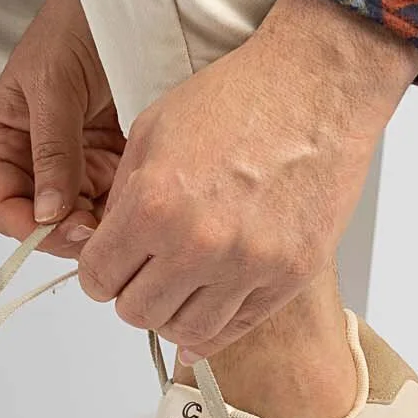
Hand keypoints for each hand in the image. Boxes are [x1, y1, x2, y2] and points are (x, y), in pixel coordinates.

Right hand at [0, 0, 123, 256]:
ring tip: (129, 215)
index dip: (28, 228)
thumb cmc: (73, 27)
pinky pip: (115, 200)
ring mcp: (75, 165)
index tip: (64, 230)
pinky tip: (143, 201)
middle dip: (71, 232)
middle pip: (44, 222)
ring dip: (103, 225)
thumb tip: (48, 214)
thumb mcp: (54, 85)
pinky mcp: (112, 162)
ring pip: (82, 219)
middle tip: (106, 231)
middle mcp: (35, 162)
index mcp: (3, 143)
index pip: (3, 206)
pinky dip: (127, 208)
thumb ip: (52, 150)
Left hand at [77, 0, 417, 357]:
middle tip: (145, 276)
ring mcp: (248, 265)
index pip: (99, 277)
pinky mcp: (290, 274)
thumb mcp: (152, 132)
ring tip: (178, 289)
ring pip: (186, 331)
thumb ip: (123, 197)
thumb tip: (108, 244)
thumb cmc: (240, 97)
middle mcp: (199, 244)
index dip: (98, 273)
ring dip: (173, 314)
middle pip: (137, 312)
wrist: (319, 86)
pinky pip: (238, 327)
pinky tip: (205, 316)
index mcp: (154, 205)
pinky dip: (215, 326)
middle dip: (132, 295)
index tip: (109, 268)